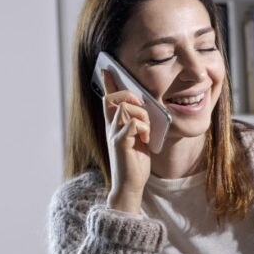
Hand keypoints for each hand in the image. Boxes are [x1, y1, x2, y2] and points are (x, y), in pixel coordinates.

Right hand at [101, 69, 151, 213]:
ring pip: (125, 109)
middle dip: (130, 97)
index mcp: (114, 125)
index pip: (109, 99)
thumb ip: (137, 123)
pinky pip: (132, 124)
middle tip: (142, 108)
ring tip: (146, 130)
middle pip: (115, 98)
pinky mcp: (121, 144)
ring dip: (141, 115)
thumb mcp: (137, 137)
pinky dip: (142, 128)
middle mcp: (111, 128)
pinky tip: (145, 137)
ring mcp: (114, 135)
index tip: (107, 69)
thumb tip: (144, 107)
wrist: (130, 184)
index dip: (108, 83)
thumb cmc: (135, 161)